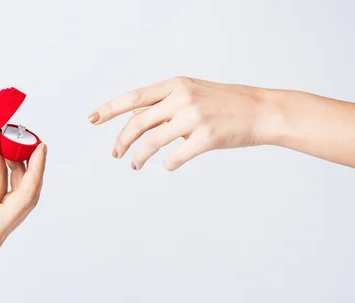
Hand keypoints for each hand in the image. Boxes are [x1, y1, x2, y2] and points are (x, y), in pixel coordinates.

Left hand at [89, 77, 276, 170]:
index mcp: (176, 84)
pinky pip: (176, 157)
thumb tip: (135, 117)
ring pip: (152, 142)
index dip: (110, 109)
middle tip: (115, 154)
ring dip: (139, 157)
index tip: (92, 119)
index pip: (134, 97)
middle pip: (138, 122)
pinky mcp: (207, 137)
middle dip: (121, 141)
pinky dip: (168, 164)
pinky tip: (168, 165)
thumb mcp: (192, 91)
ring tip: (134, 165)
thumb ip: (164, 102)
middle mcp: (182, 98)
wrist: (262, 110)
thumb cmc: (225, 102)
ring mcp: (195, 117)